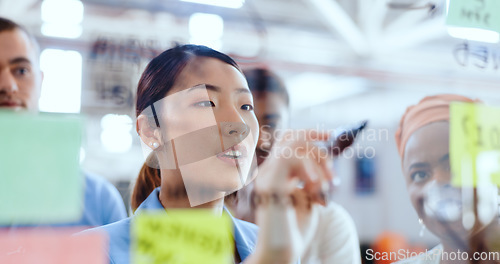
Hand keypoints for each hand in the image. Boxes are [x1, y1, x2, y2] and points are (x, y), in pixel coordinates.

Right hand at [250, 130, 333, 263]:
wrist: (282, 251)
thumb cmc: (296, 230)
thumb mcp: (309, 197)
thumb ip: (312, 177)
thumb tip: (324, 157)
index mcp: (276, 173)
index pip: (288, 139)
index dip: (309, 133)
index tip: (329, 135)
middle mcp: (269, 171)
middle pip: (292, 136)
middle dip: (318, 147)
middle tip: (332, 175)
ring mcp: (267, 175)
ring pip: (294, 144)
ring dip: (317, 161)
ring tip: (325, 186)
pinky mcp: (270, 183)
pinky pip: (291, 158)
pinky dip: (310, 169)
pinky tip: (315, 187)